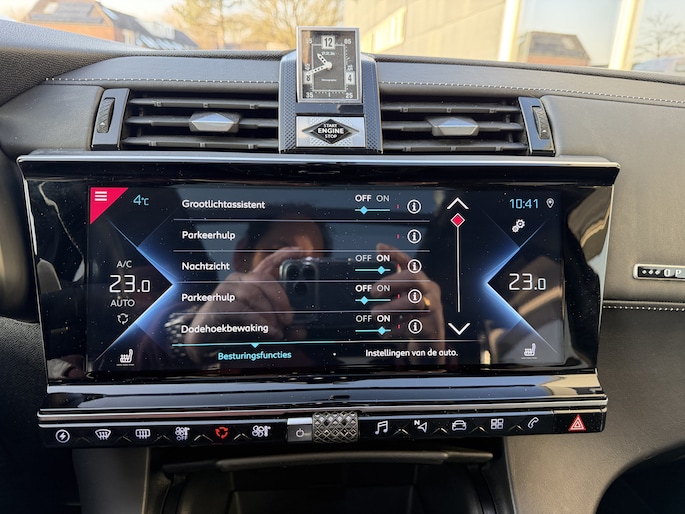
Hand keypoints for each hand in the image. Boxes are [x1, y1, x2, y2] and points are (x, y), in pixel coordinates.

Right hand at [184, 247, 306, 361]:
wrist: (203, 342)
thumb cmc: (234, 331)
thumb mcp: (263, 329)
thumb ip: (282, 328)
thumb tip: (302, 332)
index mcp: (250, 283)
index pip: (267, 264)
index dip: (283, 254)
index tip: (300, 250)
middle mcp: (238, 281)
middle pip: (264, 279)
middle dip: (280, 299)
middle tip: (289, 319)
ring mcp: (226, 290)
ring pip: (254, 294)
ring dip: (269, 313)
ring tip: (277, 330)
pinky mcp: (217, 304)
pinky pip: (241, 309)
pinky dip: (258, 322)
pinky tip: (268, 331)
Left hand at [370, 243, 444, 340]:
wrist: (431, 344)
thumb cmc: (413, 319)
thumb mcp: (404, 301)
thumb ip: (394, 291)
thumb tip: (374, 285)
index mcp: (422, 282)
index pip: (410, 263)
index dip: (395, 254)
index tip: (379, 248)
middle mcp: (430, 291)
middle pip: (414, 277)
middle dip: (392, 282)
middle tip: (373, 292)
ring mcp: (433, 308)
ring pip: (414, 301)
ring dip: (390, 307)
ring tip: (374, 314)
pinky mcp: (432, 327)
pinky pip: (412, 324)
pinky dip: (395, 329)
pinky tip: (386, 332)